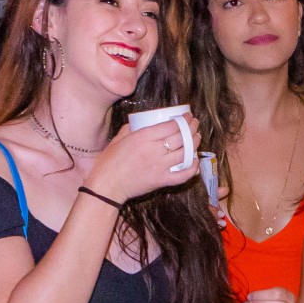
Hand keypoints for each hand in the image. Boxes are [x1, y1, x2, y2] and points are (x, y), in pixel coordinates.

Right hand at [85, 116, 202, 203]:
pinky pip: (183, 175)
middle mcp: (154, 150)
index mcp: (143, 138)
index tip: (187, 116)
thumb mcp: (117, 140)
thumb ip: (130, 129)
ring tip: (197, 138)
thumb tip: (139, 122)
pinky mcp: (161, 180)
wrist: (106, 186)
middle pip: (181, 137)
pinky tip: (195, 162)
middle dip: (192, 128)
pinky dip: (192, 168)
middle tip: (195, 124)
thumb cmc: (108, 162)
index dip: (183, 120)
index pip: (171, 126)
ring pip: (185, 153)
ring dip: (194, 144)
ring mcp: (160, 166)